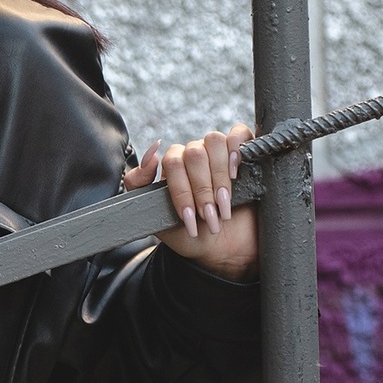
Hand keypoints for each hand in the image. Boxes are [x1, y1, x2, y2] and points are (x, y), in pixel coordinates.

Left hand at [123, 125, 258, 281]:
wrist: (224, 250)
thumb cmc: (190, 235)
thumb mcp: (156, 216)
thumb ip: (139, 183)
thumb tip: (151, 155)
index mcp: (173, 167)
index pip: (172, 162)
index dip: (182, 191)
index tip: (190, 217)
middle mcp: (194, 155)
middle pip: (194, 153)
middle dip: (202, 190)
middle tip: (209, 217)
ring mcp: (218, 152)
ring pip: (214, 141)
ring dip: (220, 178)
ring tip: (224, 206)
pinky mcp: (244, 151)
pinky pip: (239, 133)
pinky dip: (237, 150)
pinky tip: (236, 173)